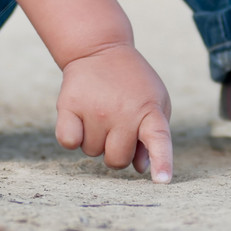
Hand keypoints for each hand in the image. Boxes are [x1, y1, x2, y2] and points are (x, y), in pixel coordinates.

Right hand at [55, 44, 172, 182]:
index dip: (162, 161)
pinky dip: (72, 136)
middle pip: (117, 160)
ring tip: (100, 111)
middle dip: (117, 149)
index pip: (158, 139)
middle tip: (116, 122)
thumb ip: (152, 135)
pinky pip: (69, 142)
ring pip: (92, 152)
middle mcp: (123, 110)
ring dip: (96, 139)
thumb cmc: (131, 83)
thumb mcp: (154, 100)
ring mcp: (96, 109)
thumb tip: (141, 168)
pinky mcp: (70, 106)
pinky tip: (79, 117)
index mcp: (149, 110)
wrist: (99, 49)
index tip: (162, 181)